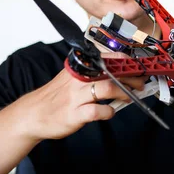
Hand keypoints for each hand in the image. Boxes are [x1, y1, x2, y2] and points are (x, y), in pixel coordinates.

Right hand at [14, 52, 147, 140]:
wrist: (32, 115)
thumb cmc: (57, 97)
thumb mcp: (73, 79)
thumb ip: (93, 75)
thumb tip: (120, 75)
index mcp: (79, 67)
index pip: (108, 58)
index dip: (128, 63)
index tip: (141, 68)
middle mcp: (78, 79)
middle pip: (112, 72)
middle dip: (132, 78)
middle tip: (141, 84)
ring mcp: (76, 96)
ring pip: (107, 88)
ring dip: (124, 93)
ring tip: (130, 97)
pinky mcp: (74, 113)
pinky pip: (97, 111)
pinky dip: (109, 112)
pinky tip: (109, 112)